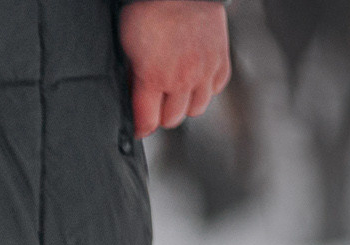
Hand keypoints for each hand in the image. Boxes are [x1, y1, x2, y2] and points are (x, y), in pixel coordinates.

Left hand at [119, 1, 231, 138]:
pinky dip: (206, 88)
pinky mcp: (221, 60)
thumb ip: (133, 77)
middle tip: (156, 105)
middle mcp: (183, 78)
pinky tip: (195, 79)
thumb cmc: (150, 12)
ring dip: (185, 105)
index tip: (139, 126)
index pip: (148, 122)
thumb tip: (133, 97)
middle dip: (161, 116)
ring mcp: (205, 70)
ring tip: (176, 94)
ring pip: (197, 109)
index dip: (141, 127)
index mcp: (155, 78)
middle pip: (172, 120)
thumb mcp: (128, 48)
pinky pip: (216, 88)